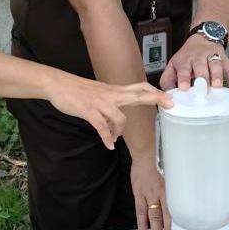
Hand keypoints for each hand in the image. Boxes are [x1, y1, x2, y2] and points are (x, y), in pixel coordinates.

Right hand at [44, 76, 172, 150]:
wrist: (58, 84)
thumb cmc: (78, 89)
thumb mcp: (100, 91)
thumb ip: (112, 99)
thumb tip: (120, 112)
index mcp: (114, 90)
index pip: (139, 87)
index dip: (153, 91)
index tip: (167, 96)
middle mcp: (111, 95)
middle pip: (137, 95)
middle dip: (154, 98)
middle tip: (170, 104)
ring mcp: (100, 103)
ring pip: (120, 117)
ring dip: (120, 130)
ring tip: (115, 137)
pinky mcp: (88, 111)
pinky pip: (101, 127)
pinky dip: (107, 137)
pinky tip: (109, 145)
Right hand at [131, 161, 169, 229]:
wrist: (144, 159)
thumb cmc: (157, 169)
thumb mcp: (169, 180)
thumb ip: (171, 193)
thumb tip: (179, 205)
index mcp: (168, 191)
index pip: (173, 211)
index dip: (174, 224)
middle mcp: (159, 194)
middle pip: (163, 216)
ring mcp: (148, 195)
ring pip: (152, 216)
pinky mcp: (138, 195)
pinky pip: (140, 211)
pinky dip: (142, 224)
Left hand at [160, 34, 228, 89]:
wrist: (202, 39)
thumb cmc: (186, 58)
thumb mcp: (173, 65)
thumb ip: (167, 81)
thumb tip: (168, 96)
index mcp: (184, 60)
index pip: (183, 68)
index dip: (183, 78)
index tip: (184, 88)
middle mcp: (198, 57)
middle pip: (201, 66)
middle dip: (202, 77)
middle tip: (202, 89)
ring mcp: (213, 57)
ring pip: (216, 65)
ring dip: (217, 75)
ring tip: (217, 87)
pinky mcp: (225, 59)